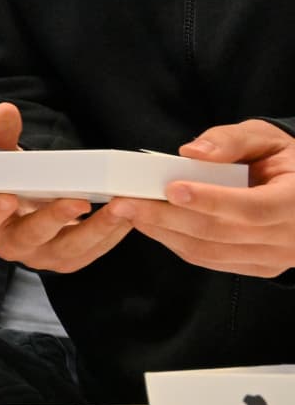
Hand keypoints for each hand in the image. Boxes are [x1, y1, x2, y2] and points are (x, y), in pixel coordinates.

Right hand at [0, 103, 130, 271]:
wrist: (29, 209)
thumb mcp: (3, 158)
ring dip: (96, 229)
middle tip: (80, 200)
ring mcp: (41, 257)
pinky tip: (129, 216)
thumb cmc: (12, 182)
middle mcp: (11, 244)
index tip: (7, 196)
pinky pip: (92, 252)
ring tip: (119, 207)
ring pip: (68, 249)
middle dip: (55, 218)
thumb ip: (2, 134)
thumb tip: (6, 109)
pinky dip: (111, 234)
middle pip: (30, 236)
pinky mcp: (69, 260)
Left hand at [105, 119, 294, 277]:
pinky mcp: (260, 266)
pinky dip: (178, 243)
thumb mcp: (265, 137)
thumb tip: (191, 152)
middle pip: (222, 233)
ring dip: (165, 233)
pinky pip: (213, 260)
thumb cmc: (282, 158)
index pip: (253, 208)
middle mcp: (291, 237)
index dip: (211, 201)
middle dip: (168, 218)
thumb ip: (231, 141)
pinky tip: (153, 225)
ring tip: (130, 213)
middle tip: (125, 203)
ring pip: (212, 251)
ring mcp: (276, 257)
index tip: (171, 190)